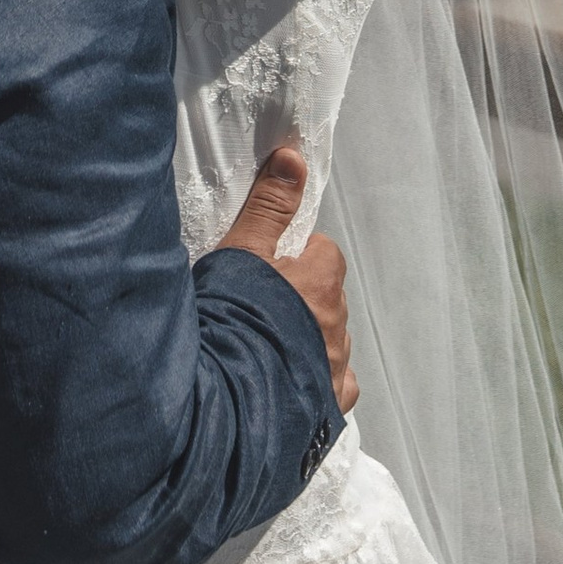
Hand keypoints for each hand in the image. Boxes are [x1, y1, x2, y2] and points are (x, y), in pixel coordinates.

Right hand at [214, 143, 355, 414]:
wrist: (224, 399)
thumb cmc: (231, 317)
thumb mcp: (242, 250)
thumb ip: (269, 205)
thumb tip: (294, 157)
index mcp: (323, 279)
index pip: (322, 253)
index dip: (294, 258)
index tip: (265, 270)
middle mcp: (338, 323)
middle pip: (327, 298)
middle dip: (301, 299)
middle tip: (258, 309)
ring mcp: (336, 367)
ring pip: (331, 341)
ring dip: (308, 340)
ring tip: (266, 348)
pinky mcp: (329, 406)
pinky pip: (335, 386)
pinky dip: (319, 380)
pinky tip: (292, 382)